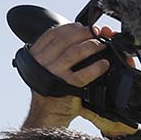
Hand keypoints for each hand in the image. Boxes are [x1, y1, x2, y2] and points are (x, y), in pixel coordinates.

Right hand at [21, 21, 136, 137]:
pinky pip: (83, 74)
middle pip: (64, 40)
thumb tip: (76, 35)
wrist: (48, 114)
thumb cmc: (52, 90)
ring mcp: (54, 74)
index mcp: (36, 55)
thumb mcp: (46, 68)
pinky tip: (104, 64)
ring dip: (90, 46)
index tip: (80, 25)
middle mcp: (42, 63)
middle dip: (82, 33)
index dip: (68, 27)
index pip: (51, 34)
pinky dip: (96, 68)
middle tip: (94, 32)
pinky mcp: (66, 87)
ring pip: (73, 53)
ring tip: (101, 45)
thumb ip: (55, 53)